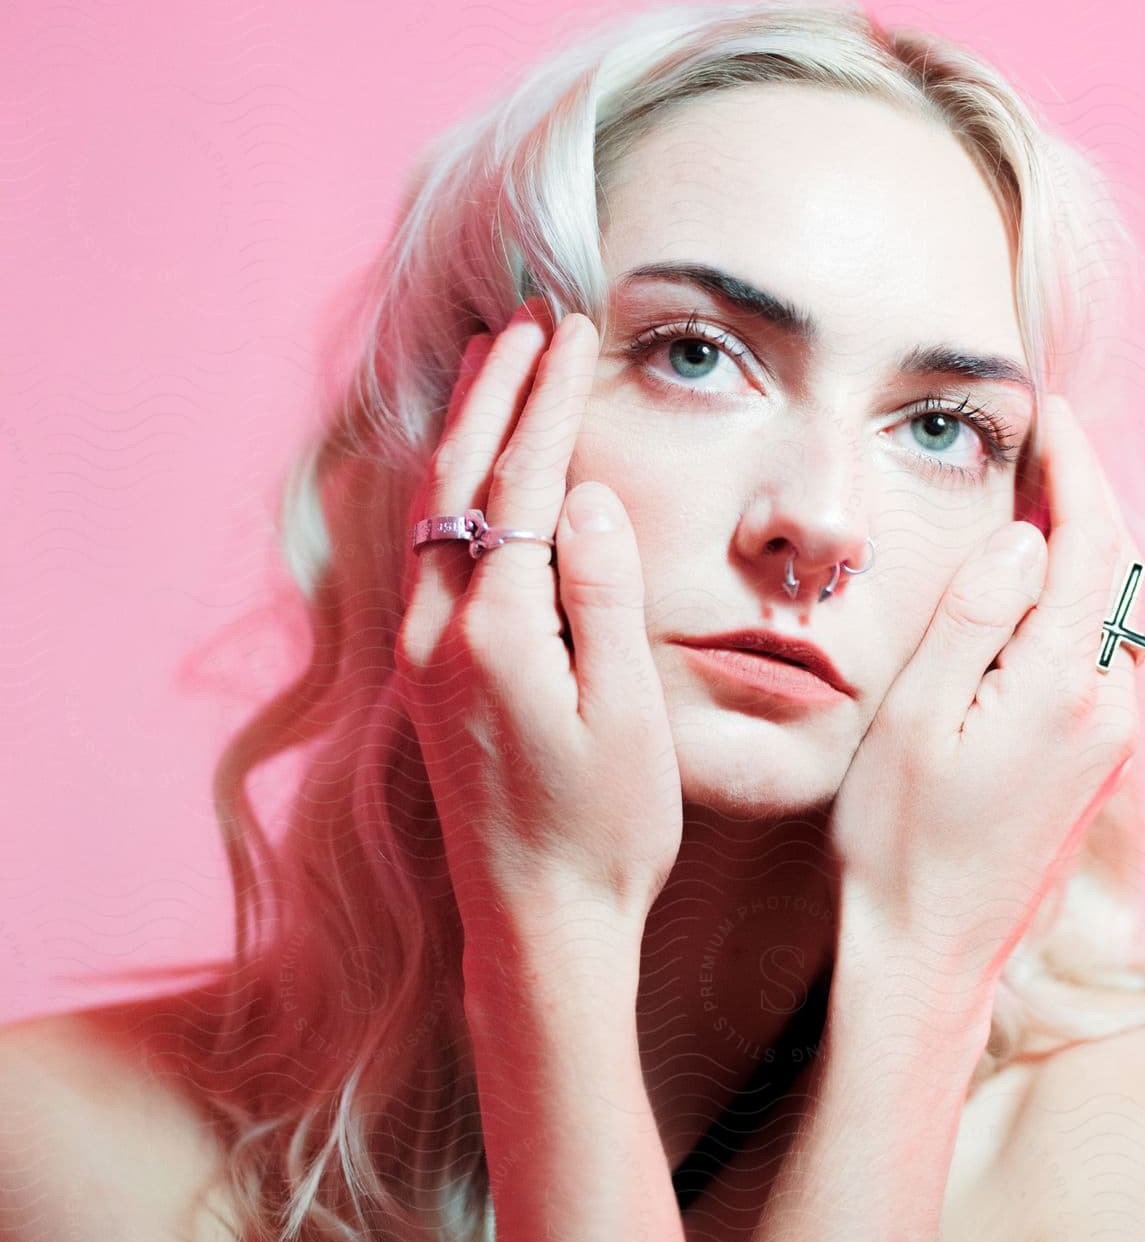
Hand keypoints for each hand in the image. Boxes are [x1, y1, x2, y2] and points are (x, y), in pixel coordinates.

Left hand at [394, 298, 683, 963]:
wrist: (537, 923)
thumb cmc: (605, 830)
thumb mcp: (628, 717)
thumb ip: (603, 599)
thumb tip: (590, 497)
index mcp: (497, 636)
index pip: (525, 486)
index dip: (550, 402)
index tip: (571, 331)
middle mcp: (439, 634)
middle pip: (459, 478)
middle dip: (496, 391)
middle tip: (527, 318)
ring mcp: (420, 653)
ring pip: (427, 509)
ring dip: (461, 427)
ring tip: (490, 360)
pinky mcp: (421, 673)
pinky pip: (422, 548)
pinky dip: (443, 484)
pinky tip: (459, 462)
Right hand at [826, 392, 1143, 987]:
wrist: (929, 949)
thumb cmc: (901, 836)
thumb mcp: (917, 713)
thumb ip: (977, 614)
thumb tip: (1027, 536)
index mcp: (1064, 685)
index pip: (1093, 541)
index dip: (1076, 466)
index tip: (1049, 412)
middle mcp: (1106, 707)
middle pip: (1114, 569)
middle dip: (1083, 494)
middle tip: (1037, 441)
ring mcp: (1107, 738)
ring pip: (1107, 611)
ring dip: (1076, 548)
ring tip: (1024, 501)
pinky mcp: (1092, 760)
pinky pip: (1093, 653)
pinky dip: (1069, 603)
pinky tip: (1023, 595)